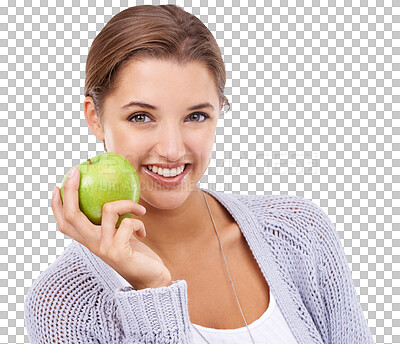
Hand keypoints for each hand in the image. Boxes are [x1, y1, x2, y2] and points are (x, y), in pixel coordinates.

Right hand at [51, 167, 171, 289]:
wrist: (150, 279)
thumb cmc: (136, 253)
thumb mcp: (118, 234)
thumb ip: (110, 222)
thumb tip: (111, 194)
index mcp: (89, 240)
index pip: (64, 222)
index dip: (56, 205)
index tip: (57, 185)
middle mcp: (92, 245)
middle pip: (72, 215)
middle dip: (71, 190)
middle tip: (77, 171)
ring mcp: (104, 248)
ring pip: (108, 209)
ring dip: (127, 203)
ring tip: (139, 209)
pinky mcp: (119, 251)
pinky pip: (129, 222)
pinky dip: (140, 222)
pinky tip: (143, 232)